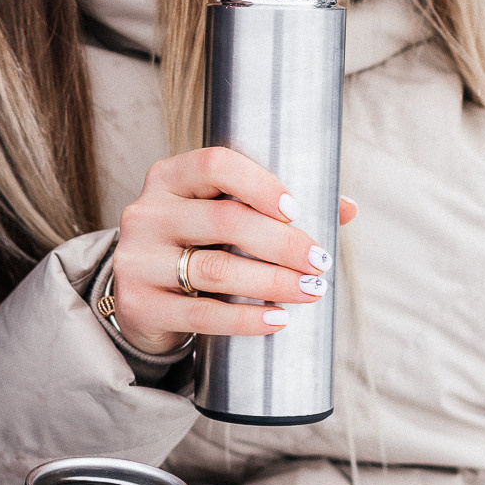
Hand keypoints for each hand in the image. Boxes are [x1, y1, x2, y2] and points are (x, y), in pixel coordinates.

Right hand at [111, 147, 356, 356]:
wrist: (142, 296)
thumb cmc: (196, 244)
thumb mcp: (221, 215)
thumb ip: (276, 206)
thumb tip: (347, 208)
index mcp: (168, 178)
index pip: (214, 164)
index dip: (260, 183)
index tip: (297, 209)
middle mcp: (146, 213)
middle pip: (224, 220)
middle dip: (283, 243)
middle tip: (320, 261)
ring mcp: (137, 260)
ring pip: (216, 269)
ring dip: (273, 281)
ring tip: (311, 290)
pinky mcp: (140, 305)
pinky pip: (201, 314)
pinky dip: (246, 319)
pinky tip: (278, 319)